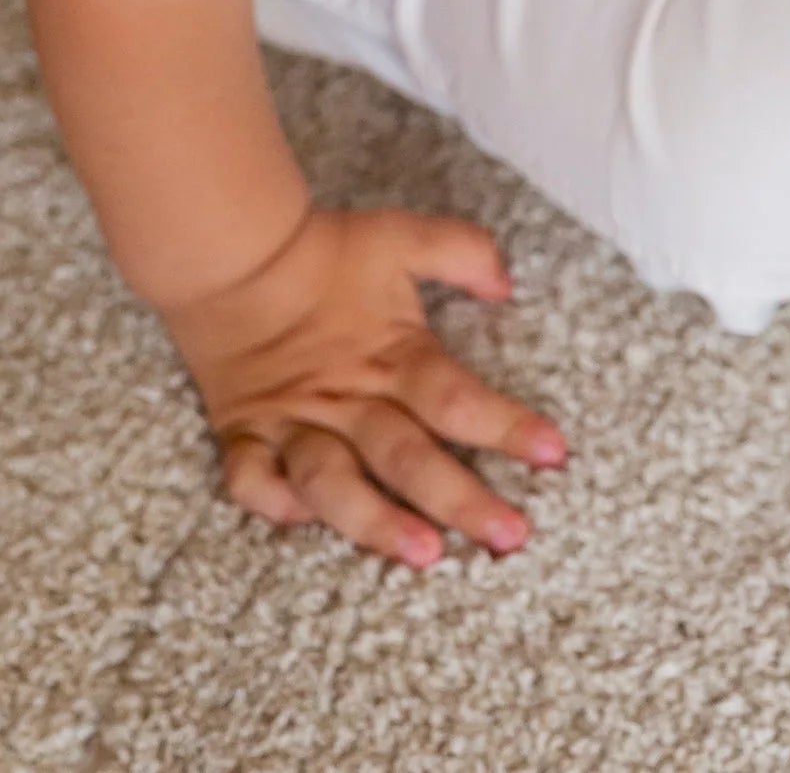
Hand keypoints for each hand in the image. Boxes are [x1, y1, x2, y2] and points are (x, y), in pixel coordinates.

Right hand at [161, 204, 565, 568]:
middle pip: (409, 456)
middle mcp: (347, 397)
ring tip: (424, 555)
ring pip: (334, 484)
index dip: (508, 427)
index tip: (555, 454)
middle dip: (463, 500)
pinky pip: (252, 481)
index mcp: (392, 355)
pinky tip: (305, 524)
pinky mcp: (245, 432)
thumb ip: (462, 251)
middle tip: (511, 537)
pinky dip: (275, 505)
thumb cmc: (325, 249)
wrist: (234, 250)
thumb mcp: (403, 235)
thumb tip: (508, 283)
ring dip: (377, 522)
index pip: (458, 398)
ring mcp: (294, 420)